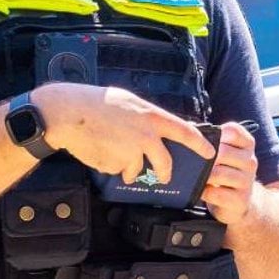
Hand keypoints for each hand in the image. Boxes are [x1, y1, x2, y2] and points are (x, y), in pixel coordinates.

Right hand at [34, 82, 215, 184]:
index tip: (210, 153)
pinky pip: (116, 170)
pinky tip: (98, 150)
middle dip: (165, 173)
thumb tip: (158, 129)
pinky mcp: (114, 165)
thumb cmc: (97, 103)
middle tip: (164, 176)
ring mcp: (130, 152)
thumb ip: (146, 117)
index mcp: (151, 117)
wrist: (68, 113)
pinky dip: (109, 165)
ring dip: (127, 167)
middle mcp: (145, 136)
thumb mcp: (129, 102)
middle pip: (164, 162)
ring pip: (135, 169)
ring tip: (111, 150)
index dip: (200, 144)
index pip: (185, 131)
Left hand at [201, 121, 258, 225]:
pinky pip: (215, 193)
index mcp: (247, 145)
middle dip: (204, 158)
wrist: (241, 202)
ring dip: (203, 176)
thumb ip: (212, 139)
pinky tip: (203, 191)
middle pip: (222, 152)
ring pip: (218, 173)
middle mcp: (250, 161)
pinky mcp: (240, 200)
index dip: (216, 134)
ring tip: (197, 176)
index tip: (205, 141)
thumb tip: (189, 126)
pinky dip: (204, 192)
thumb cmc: (226, 171)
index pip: (233, 131)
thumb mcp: (225, 153)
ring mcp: (247, 181)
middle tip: (193, 162)